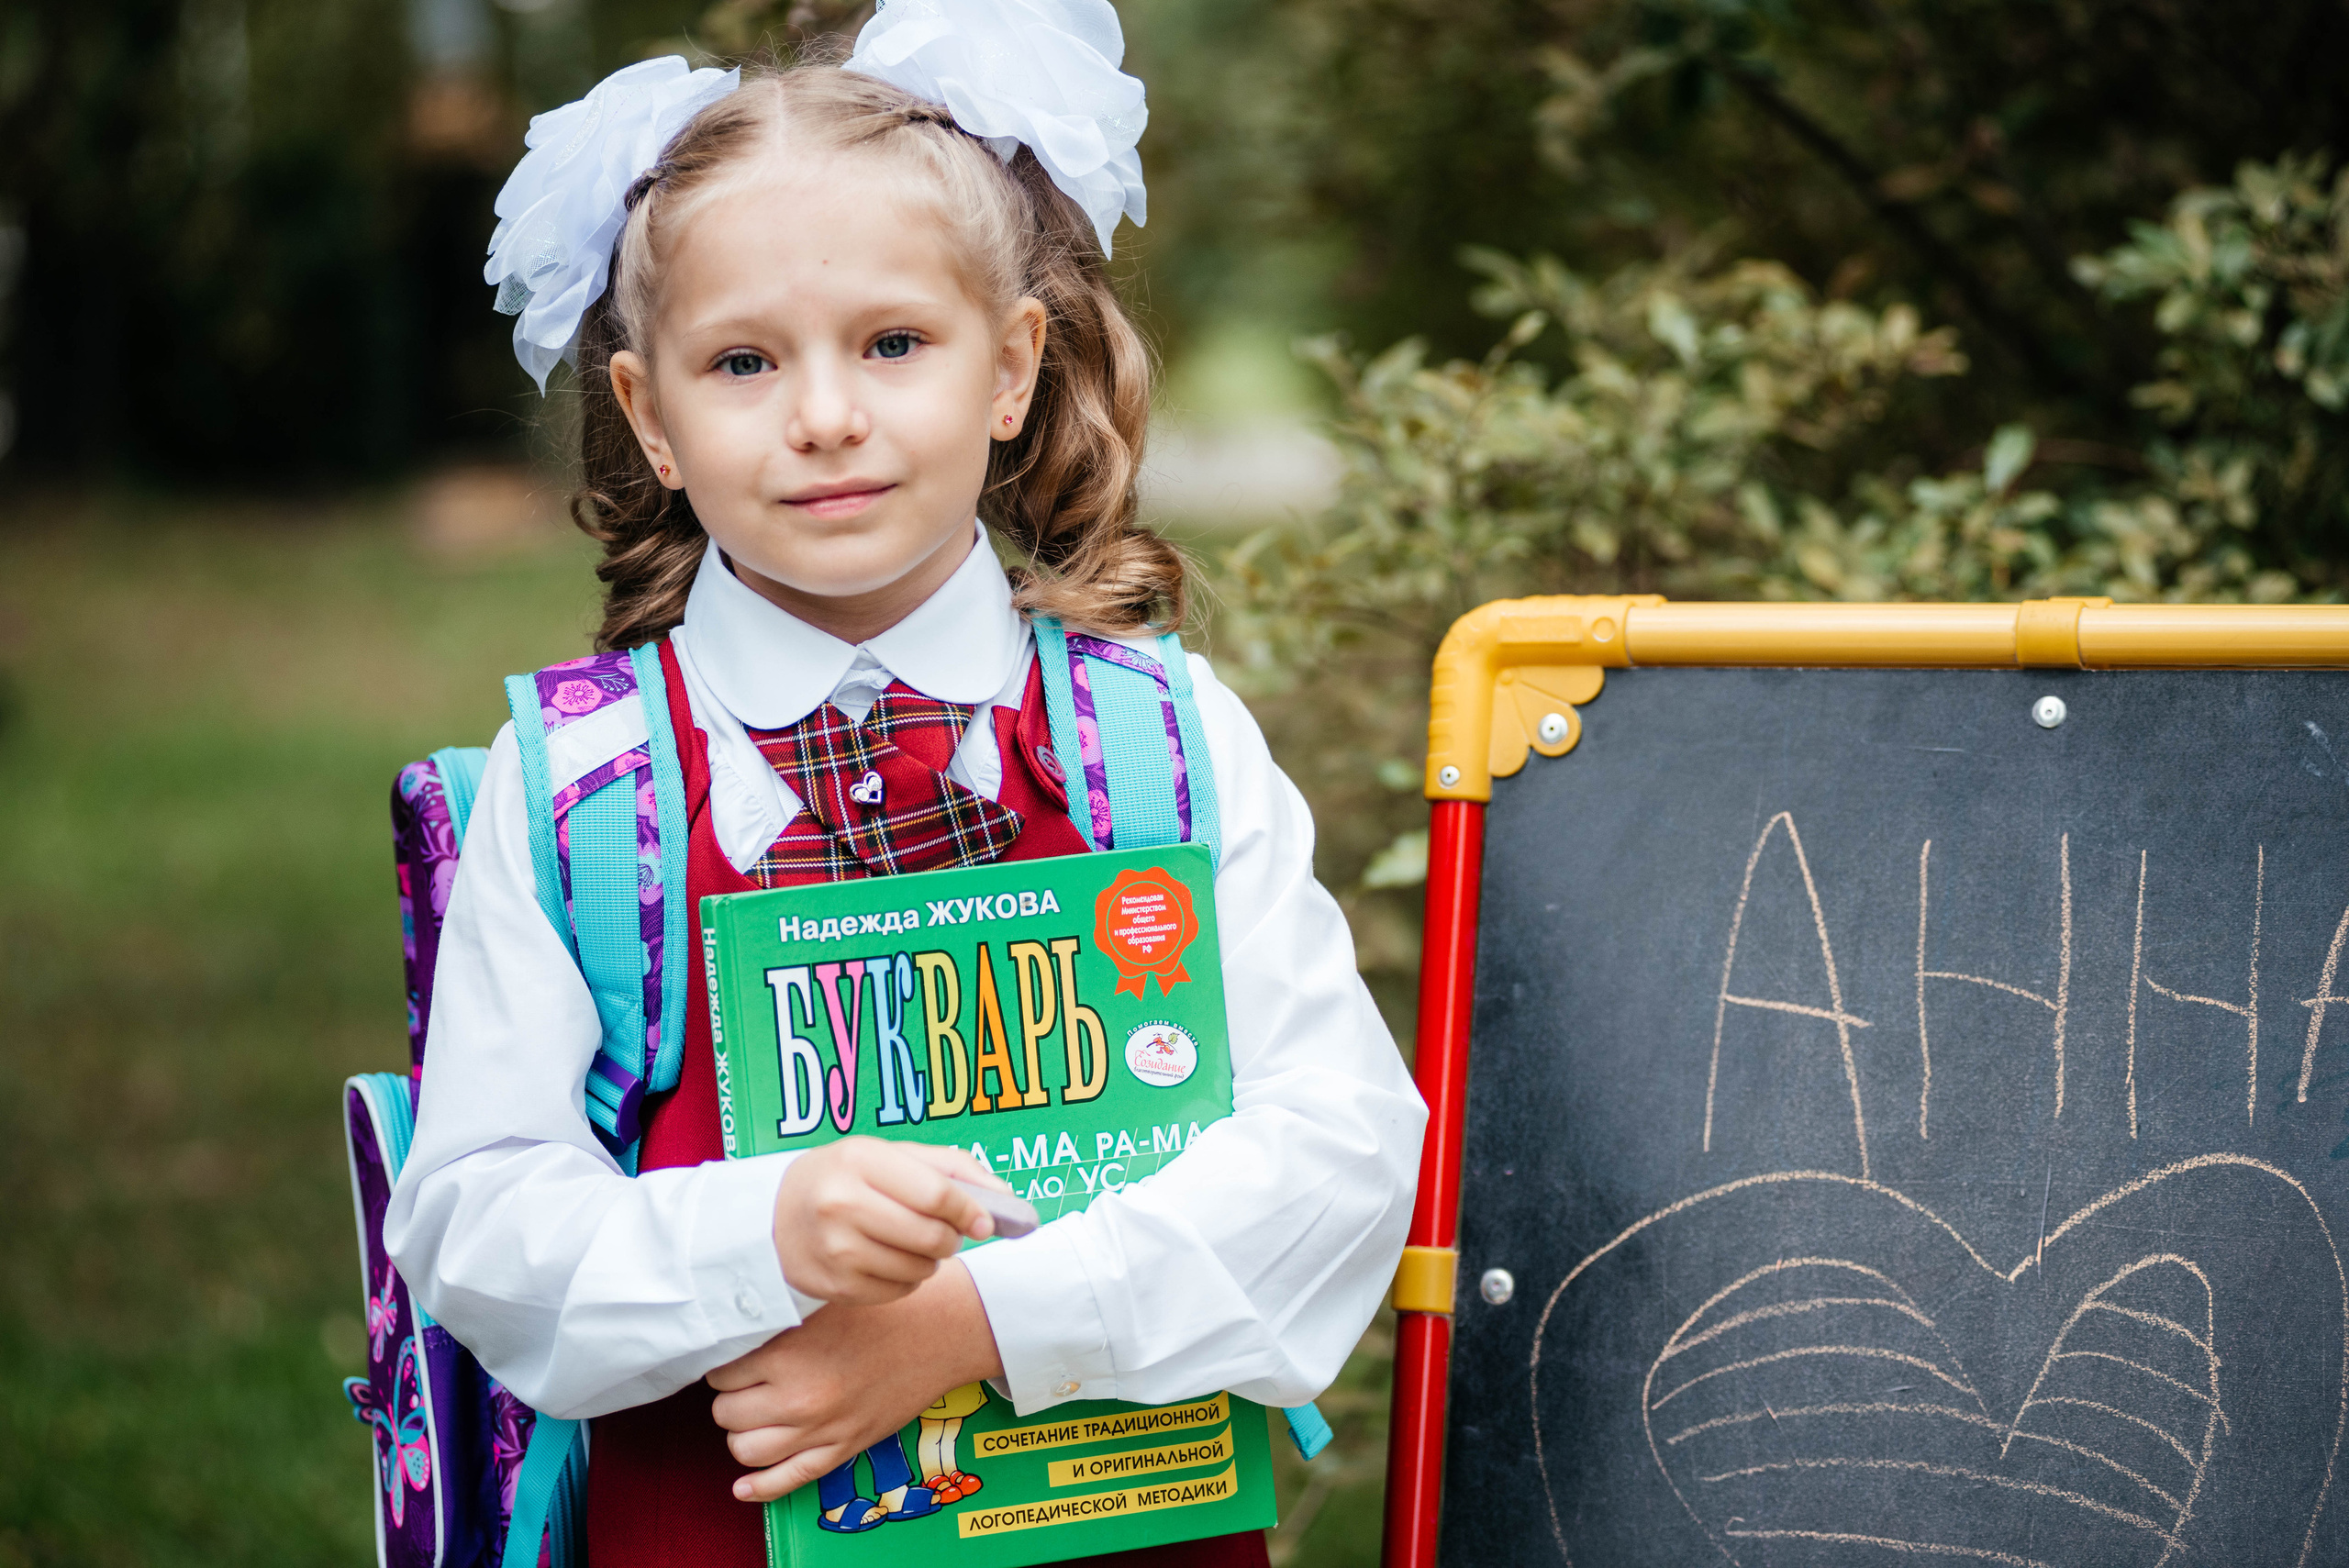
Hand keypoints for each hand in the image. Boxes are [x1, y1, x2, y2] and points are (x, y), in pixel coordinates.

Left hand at [709, 1259, 1005, 1501]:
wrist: (941, 1332)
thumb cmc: (886, 1309)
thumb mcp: (822, 1301)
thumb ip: (778, 1318)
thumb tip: (736, 1331)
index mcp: (788, 1355)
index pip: (722, 1373)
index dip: (726, 1363)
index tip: (737, 1356)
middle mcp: (798, 1398)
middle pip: (727, 1413)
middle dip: (732, 1397)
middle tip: (747, 1382)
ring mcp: (821, 1429)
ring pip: (747, 1450)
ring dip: (743, 1433)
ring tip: (755, 1414)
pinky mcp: (843, 1448)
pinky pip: (788, 1480)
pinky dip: (758, 1486)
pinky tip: (744, 1485)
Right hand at [772, 1137, 1006, 1305]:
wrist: (775, 1215)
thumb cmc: (846, 1177)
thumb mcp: (889, 1155)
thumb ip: (950, 1167)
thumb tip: (1005, 1196)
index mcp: (860, 1160)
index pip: (935, 1193)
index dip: (970, 1211)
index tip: (986, 1221)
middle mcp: (841, 1204)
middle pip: (930, 1236)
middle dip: (952, 1238)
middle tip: (945, 1231)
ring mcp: (834, 1249)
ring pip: (919, 1269)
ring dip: (930, 1260)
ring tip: (910, 1241)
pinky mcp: (833, 1286)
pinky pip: (898, 1291)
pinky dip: (906, 1279)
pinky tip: (887, 1259)